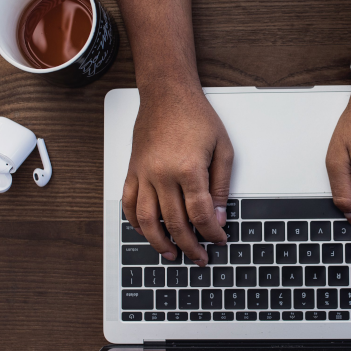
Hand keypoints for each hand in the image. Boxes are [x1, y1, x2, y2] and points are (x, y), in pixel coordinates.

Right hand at [123, 82, 233, 265]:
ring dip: (159, 242)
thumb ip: (221, 186)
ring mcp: (144, 174)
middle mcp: (162, 174)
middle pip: (175, 222)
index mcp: (188, 169)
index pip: (200, 214)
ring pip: (146, 220)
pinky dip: (134, 222)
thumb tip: (219, 216)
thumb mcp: (222, 149)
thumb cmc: (196, 116)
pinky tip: (145, 232)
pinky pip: (128, 203)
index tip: (219, 240)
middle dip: (190, 245)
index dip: (211, 233)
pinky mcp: (132, 170)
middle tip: (199, 257)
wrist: (166, 93)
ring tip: (171, 254)